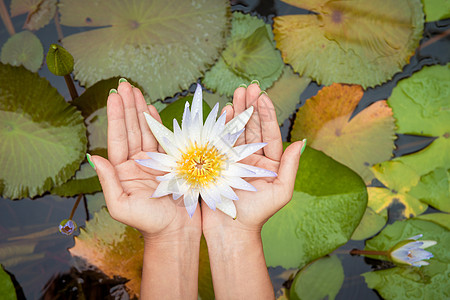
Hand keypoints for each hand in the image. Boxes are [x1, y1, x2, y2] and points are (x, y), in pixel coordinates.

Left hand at [89, 80, 200, 239]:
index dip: (116, 116)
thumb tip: (94, 156)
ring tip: (135, 90)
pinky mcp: (171, 162)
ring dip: (140, 110)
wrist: (176, 231)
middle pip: (130, 129)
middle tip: (124, 84)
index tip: (114, 96)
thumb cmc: (148, 222)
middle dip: (127, 106)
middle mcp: (137, 163)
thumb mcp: (121, 206)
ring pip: (145, 130)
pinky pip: (163, 139)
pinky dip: (157, 123)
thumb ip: (108, 181)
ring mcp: (155, 161)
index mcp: (123, 171)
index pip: (118, 138)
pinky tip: (151, 109)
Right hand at [201, 82, 303, 298]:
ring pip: (236, 129)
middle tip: (249, 87)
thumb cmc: (258, 214)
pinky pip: (220, 140)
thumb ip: (290, 167)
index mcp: (269, 162)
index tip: (263, 96)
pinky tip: (223, 110)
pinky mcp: (217, 162)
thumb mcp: (281, 191)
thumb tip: (300, 142)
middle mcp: (251, 157)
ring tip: (237, 93)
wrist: (230, 229)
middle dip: (250, 106)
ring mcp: (233, 158)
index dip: (266, 113)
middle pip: (252, 126)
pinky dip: (221, 124)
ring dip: (237, 110)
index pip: (268, 132)